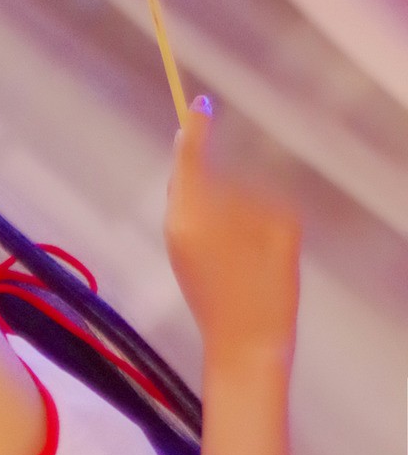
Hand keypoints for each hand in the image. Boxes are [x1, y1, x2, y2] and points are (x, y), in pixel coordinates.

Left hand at [164, 99, 300, 363]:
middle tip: (216, 144)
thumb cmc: (265, 292)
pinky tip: (234, 229)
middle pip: (186, 179)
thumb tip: (239, 186)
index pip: (190, 161)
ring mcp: (175, 248)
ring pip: (190, 201)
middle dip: (201, 161)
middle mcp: (176, 228)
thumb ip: (256, 198)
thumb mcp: (278, 233)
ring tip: (239, 208)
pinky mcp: (182, 264)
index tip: (199, 105)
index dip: (196, 131)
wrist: (244, 350)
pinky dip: (211, 213)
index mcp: (194, 216)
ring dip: (210, 191)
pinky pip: (194, 222)